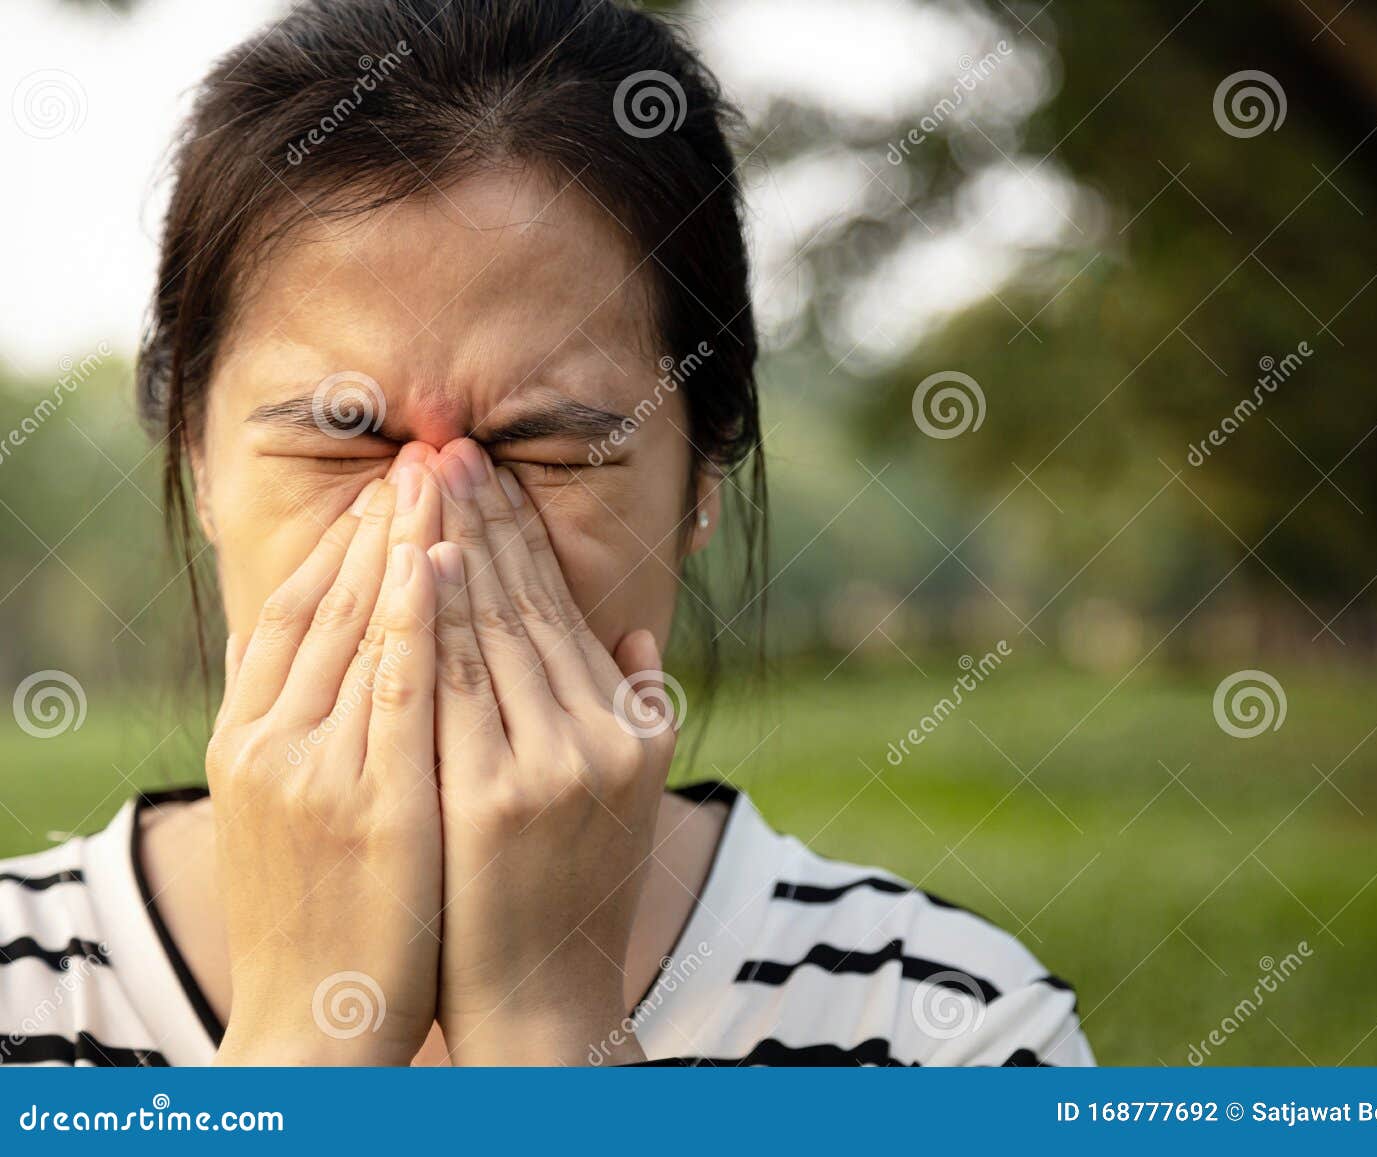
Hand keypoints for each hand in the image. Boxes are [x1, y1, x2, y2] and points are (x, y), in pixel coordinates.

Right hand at [209, 454, 442, 1064]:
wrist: (314, 1027)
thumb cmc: (319, 921)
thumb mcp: (291, 815)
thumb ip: (303, 733)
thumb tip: (320, 659)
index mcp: (248, 740)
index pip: (291, 612)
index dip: (339, 543)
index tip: (382, 486)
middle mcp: (271, 743)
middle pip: (326, 603)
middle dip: (378, 521)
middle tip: (421, 452)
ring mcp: (317, 771)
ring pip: (361, 628)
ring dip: (402, 543)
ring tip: (439, 476)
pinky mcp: (370, 804)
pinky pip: (396, 688)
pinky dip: (413, 618)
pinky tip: (439, 561)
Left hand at [427, 438, 676, 1064]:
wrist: (544, 1001)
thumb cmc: (573, 896)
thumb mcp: (631, 799)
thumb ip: (640, 710)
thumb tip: (637, 638)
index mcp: (630, 725)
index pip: (562, 609)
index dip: (520, 537)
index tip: (486, 474)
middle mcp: (602, 735)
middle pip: (526, 604)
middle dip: (481, 518)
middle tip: (446, 446)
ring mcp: (551, 764)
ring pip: (490, 632)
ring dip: (451, 546)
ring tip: (421, 481)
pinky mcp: (498, 797)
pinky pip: (454, 688)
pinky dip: (433, 620)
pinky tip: (413, 564)